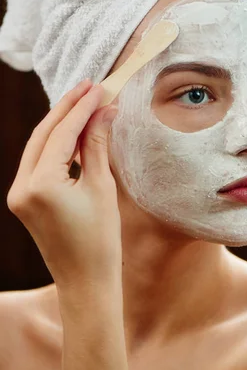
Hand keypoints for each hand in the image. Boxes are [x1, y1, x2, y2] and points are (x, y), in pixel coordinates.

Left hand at [7, 79, 120, 290]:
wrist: (86, 282)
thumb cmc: (100, 241)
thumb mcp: (101, 187)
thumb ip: (97, 145)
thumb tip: (104, 111)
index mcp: (40, 185)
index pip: (61, 134)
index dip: (82, 108)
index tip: (98, 88)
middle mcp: (21, 187)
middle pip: (43, 134)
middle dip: (66, 109)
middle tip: (89, 87)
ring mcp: (19, 194)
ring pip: (38, 146)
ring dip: (60, 124)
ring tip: (85, 104)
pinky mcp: (25, 200)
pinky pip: (38, 162)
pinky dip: (56, 144)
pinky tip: (74, 133)